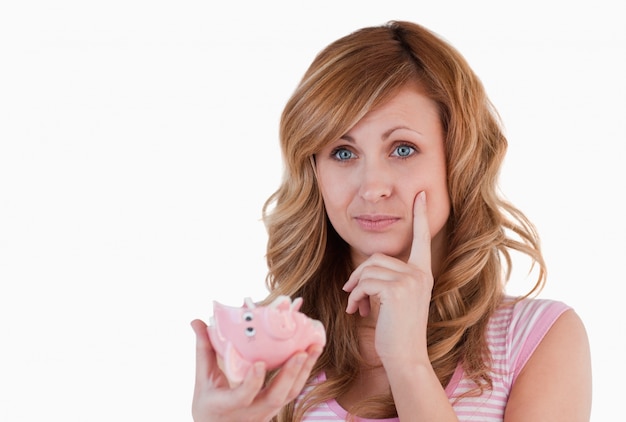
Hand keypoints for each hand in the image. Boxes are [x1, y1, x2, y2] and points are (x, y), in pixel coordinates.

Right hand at [191, 319, 322, 421]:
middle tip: (301, 352)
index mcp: (229, 405)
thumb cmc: (209, 405)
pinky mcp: (276, 406)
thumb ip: (203, 350)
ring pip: (290, 394)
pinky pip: (293, 391)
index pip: (243, 396)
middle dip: (290, 374)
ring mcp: (267, 411)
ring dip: (304, 370)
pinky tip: (311, 353)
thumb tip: (197, 321)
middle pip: (276, 397)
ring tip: (315, 346)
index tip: (259, 364)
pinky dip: (303, 372)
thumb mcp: (202, 380)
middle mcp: (251, 412)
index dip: (252, 382)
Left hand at [342, 191, 433, 363]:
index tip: (422, 195)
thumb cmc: (397, 331)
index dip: (421, 216)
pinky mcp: (396, 290)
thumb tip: (362, 272)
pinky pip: (364, 283)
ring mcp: (410, 281)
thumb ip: (388, 279)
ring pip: (368, 269)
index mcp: (423, 273)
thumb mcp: (396, 299)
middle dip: (359, 275)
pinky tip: (357, 312)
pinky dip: (354, 297)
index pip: (422, 239)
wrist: (405, 356)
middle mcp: (420, 274)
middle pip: (377, 257)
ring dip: (356, 289)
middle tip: (354, 295)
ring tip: (358, 306)